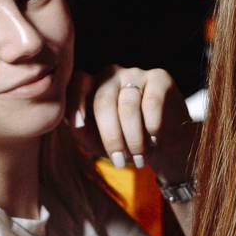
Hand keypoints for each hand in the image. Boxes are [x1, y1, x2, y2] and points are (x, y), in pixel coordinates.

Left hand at [69, 66, 196, 186]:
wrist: (164, 146)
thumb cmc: (124, 144)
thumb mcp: (98, 143)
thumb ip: (81, 131)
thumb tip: (71, 122)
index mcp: (91, 86)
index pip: (77, 83)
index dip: (75, 102)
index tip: (78, 125)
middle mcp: (111, 75)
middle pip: (103, 101)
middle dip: (111, 137)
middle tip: (120, 162)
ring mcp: (135, 73)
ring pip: (128, 107)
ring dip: (134, 138)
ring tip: (140, 157)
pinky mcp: (159, 78)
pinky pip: (151, 103)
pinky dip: (152, 126)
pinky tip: (155, 139)